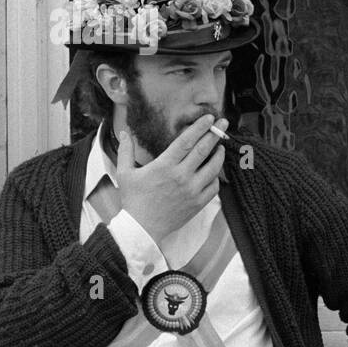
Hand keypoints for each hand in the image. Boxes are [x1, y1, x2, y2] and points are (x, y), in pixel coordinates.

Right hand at [116, 114, 226, 241]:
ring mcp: (192, 190)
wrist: (142, 228)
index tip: (209, 118)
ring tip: (220, 146)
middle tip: (223, 124)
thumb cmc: (133, 200)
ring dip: (219, 155)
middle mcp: (181, 176)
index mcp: (164, 166)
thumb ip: (126, 151)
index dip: (200, 128)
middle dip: (215, 134)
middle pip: (203, 150)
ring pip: (213, 168)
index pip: (186, 141)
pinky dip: (216, 177)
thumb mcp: (125, 173)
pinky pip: (214, 186)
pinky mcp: (198, 203)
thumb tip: (124, 132)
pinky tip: (214, 171)